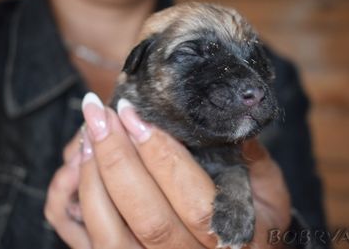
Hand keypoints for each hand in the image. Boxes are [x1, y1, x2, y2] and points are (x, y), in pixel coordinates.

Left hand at [45, 92, 290, 247]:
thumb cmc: (257, 219)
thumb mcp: (268, 188)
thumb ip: (249, 156)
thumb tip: (220, 115)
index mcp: (234, 239)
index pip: (193, 199)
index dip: (160, 154)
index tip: (135, 114)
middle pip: (146, 214)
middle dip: (117, 157)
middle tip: (101, 113)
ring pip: (111, 233)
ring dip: (93, 178)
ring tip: (88, 133)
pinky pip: (92, 242)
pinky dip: (81, 202)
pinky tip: (80, 167)